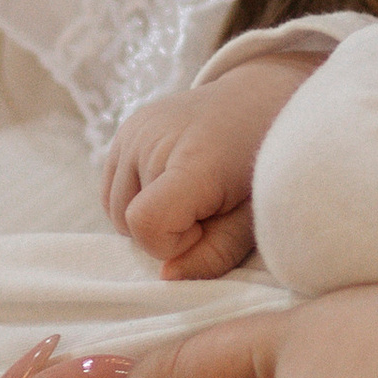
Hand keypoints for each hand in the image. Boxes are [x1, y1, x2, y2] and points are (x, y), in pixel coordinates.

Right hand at [103, 55, 320, 274]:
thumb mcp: (255, 219)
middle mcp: (151, 139)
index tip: (208, 227)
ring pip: (115, 211)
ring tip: (192, 194)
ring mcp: (133, 131)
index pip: (146, 223)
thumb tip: (166, 276)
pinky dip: (136, 200)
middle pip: (128, 221)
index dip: (173, 243)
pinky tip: (171, 184)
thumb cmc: (266, 166)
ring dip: (148, 217)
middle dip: (165, 231)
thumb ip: (215, 254)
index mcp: (192, 159)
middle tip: (208, 207)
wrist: (262, 101)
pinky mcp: (125, 130)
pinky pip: (111, 191)